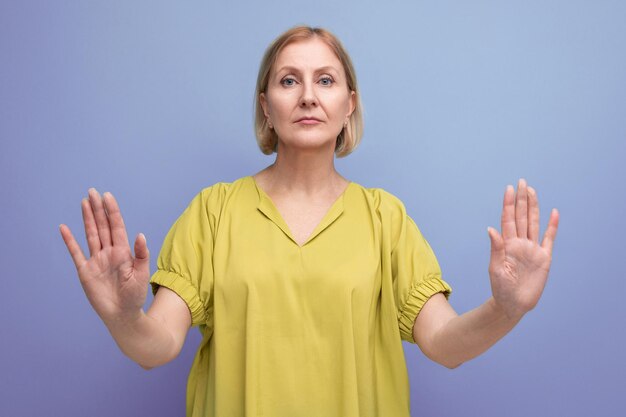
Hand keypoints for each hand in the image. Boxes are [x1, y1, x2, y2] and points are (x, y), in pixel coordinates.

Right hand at [60, 189, 149, 323]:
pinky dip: (70, 241)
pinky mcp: (85, 271)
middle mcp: (109, 253)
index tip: (107, 196)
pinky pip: (76, 252)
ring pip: (91, 234)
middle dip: (98, 209)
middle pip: (102, 226)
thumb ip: (141, 254)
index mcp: (123, 252)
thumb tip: (140, 235)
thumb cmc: (135, 295)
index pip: (117, 226)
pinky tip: (64, 228)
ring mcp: (96, 260)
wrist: (122, 314)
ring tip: (84, 202)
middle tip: (93, 191)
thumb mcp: (141, 274)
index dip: (112, 211)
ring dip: (87, 219)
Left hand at [487, 179, 558, 319]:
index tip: (509, 189)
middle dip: (521, 199)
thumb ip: (496, 248)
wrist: (513, 305)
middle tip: (521, 181)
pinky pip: (549, 239)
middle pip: (521, 216)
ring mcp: (532, 249)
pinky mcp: (544, 258)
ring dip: (533, 207)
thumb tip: (491, 229)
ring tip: (532, 191)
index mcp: (507, 244)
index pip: (508, 219)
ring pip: (534, 223)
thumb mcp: (495, 268)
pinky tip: (554, 212)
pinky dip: (552, 226)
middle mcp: (520, 243)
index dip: (508, 204)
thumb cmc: (500, 288)